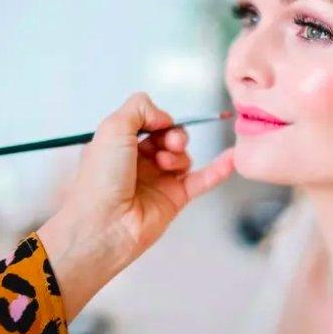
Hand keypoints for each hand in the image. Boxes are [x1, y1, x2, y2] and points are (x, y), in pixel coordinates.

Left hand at [38, 92, 234, 319]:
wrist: (104, 225)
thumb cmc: (101, 177)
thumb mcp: (112, 128)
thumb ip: (139, 108)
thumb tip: (164, 118)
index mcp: (120, 145)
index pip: (149, 122)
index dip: (158, 119)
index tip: (157, 123)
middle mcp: (139, 162)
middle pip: (169, 137)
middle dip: (173, 135)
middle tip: (169, 143)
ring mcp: (158, 181)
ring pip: (183, 156)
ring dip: (180, 154)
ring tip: (167, 164)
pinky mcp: (175, 199)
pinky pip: (202, 180)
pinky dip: (218, 169)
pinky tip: (231, 159)